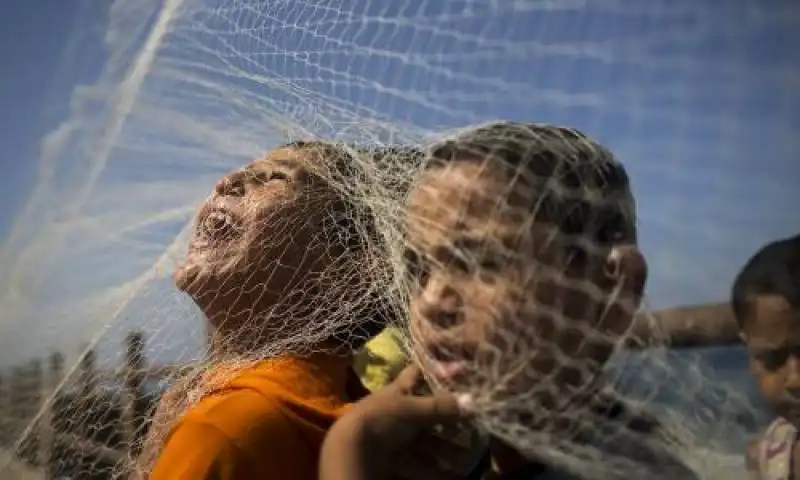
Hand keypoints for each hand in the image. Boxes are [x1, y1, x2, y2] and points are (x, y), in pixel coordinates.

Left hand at [320, 364, 472, 479]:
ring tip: (467, 457)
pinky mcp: (393, 457)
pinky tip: (452, 473)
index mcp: (398, 390)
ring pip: (427, 440)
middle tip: (473, 428)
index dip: (435, 370)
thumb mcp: (412, 408)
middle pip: (429, 413)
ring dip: (446, 448)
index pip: (417, 373)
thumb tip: (475, 401)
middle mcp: (397, 409)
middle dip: (450, 422)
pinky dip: (434, 468)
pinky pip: (419, 461)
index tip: (459, 371)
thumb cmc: (381, 418)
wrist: (351, 450)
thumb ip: (442, 406)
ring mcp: (395, 434)